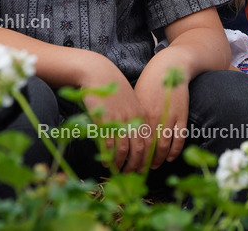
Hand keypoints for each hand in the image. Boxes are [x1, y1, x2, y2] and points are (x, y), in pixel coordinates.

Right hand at [79, 57, 150, 172]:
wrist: (99, 73)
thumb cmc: (113, 89)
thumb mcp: (129, 102)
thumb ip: (134, 119)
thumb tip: (134, 139)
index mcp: (142, 115)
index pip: (149, 143)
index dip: (146, 158)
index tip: (141, 168)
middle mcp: (133, 119)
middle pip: (139, 150)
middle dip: (135, 165)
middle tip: (130, 174)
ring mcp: (119, 120)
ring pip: (124, 150)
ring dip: (121, 164)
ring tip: (118, 171)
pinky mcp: (105, 119)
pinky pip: (109, 143)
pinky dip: (109, 156)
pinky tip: (107, 162)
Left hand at [134, 55, 189, 169]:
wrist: (170, 68)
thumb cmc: (149, 82)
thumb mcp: (136, 97)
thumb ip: (133, 115)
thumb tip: (123, 132)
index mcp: (141, 113)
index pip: (135, 142)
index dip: (131, 156)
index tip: (125, 164)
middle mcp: (154, 117)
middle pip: (148, 147)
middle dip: (142, 162)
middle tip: (137, 171)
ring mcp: (169, 118)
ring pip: (164, 146)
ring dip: (158, 159)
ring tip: (153, 166)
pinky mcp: (182, 116)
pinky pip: (179, 139)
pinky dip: (175, 151)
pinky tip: (169, 157)